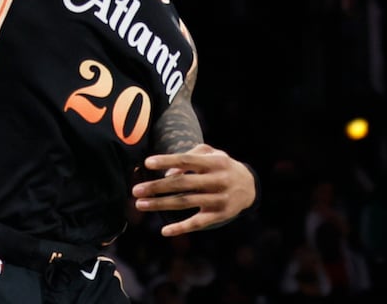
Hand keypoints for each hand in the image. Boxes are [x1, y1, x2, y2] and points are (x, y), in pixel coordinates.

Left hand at [133, 144, 255, 235]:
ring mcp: (218, 199)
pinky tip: (164, 231)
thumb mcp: (212, 155)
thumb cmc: (222, 166)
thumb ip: (191, 157)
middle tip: (136, 190)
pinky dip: (181, 228)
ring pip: (185, 203)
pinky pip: (197, 223)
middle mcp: (217, 180)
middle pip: (182, 183)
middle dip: (157, 187)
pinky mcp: (219, 216)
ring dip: (160, 204)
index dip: (167, 161)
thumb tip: (169, 173)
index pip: (187, 160)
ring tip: (140, 204)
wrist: (250, 186)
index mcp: (215, 162)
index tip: (147, 163)